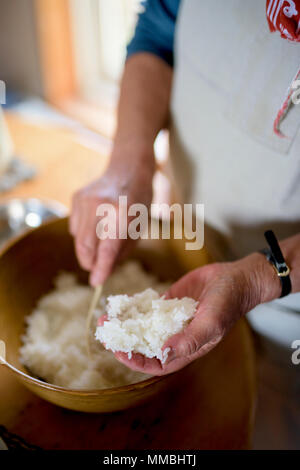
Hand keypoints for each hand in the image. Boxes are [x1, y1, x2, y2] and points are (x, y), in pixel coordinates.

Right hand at [70, 140, 154, 285]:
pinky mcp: (76, 197)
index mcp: (124, 214)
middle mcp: (102, 205)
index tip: (96, 283)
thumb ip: (121, 251)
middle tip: (96, 269)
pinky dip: (84, 232)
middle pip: (86, 246)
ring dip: (87, 248)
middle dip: (89, 263)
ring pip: (77, 239)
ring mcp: (86, 199)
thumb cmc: (139, 202)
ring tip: (103, 237)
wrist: (129, 168)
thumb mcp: (139, 228)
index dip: (101, 268)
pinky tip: (97, 222)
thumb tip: (102, 272)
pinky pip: (74, 227)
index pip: (108, 247)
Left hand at [108, 253, 279, 374]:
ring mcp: (171, 319)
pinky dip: (135, 306)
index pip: (157, 363)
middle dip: (124, 342)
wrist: (235, 277)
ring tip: (107, 316)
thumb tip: (163, 354)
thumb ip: (190, 339)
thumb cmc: (228, 303)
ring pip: (143, 326)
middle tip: (105, 331)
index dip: (137, 362)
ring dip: (125, 323)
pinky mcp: (169, 302)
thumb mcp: (211, 322)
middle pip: (145, 346)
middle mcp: (176, 336)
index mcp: (187, 348)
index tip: (119, 352)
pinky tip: (122, 302)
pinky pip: (148, 307)